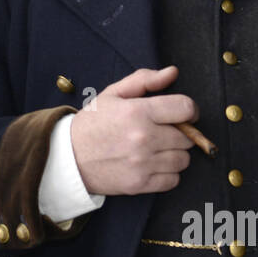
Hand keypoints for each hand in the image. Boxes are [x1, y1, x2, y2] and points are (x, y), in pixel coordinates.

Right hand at [69, 66, 196, 195]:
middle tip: (164, 132)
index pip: (185, 108)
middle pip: (187, 137)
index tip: (184, 114)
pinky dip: (168, 174)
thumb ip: (144, 80)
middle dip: (180, 133)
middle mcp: (143, 138)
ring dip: (175, 154)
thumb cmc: (92, 123)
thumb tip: (172, 73)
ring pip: (183, 160)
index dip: (190, 110)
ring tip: (157, 149)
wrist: (68, 157)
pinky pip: (173, 180)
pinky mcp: (140, 184)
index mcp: (138, 112)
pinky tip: (153, 165)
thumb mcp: (113, 94)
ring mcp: (143, 163)